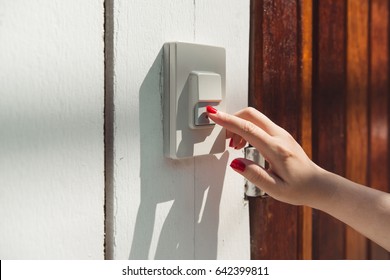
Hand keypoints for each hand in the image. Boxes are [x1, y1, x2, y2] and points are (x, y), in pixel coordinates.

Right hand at [207, 106, 325, 205]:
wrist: (317, 184)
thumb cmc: (298, 189)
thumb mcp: (275, 189)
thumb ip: (254, 175)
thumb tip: (235, 162)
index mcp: (276, 149)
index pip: (247, 128)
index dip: (227, 120)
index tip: (213, 114)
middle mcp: (280, 136)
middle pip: (250, 114)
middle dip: (232, 119)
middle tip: (223, 136)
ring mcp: (281, 133)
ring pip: (254, 117)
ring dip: (239, 125)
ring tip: (234, 146)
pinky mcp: (280, 135)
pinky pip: (259, 124)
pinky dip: (246, 129)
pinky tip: (243, 144)